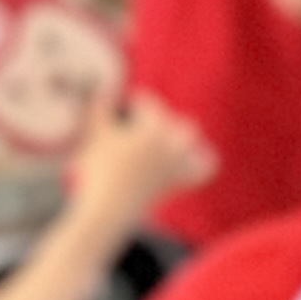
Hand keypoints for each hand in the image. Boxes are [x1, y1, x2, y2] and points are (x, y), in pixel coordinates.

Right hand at [66, 89, 210, 236]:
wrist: (108, 205)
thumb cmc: (99, 169)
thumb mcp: (96, 136)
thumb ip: (100, 111)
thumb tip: (103, 93)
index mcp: (153, 129)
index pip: (151, 106)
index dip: (140, 101)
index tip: (133, 100)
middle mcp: (172, 144)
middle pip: (182, 124)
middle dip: (166, 120)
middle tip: (148, 123)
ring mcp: (179, 164)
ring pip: (194, 143)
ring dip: (185, 139)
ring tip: (170, 140)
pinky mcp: (179, 181)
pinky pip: (203, 171)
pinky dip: (203, 163)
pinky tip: (194, 160)